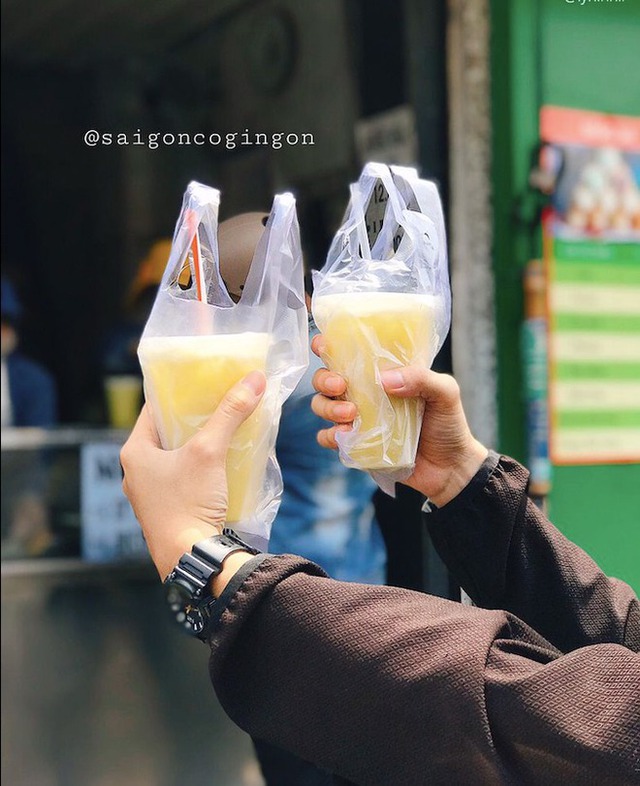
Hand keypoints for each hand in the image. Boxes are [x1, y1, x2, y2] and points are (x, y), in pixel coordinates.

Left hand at [120, 371, 265, 579]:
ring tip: (224, 430)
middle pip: (165, 433)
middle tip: (218, 403)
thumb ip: (230, 413)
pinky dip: (198, 468)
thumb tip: (254, 379)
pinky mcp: (166, 512)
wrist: (191, 558)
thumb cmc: (189, 502)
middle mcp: (135, 473)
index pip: (153, 409)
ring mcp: (149, 495)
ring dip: (197, 445)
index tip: (201, 383)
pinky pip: (181, 479)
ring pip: (175, 458)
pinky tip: (221, 464)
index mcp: (133, 452)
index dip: (177, 393)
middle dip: (192, 419)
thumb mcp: (210, 451)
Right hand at [310, 335, 487, 506]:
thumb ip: (421, 378)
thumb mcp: (445, 392)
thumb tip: (385, 379)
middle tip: (340, 385)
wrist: (451, 467)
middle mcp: (364, 393)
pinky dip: (329, 435)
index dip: (328, 346)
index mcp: (382, 373)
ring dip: (328, 407)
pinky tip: (345, 435)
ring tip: (351, 414)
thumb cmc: (449, 424)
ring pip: (322, 406)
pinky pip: (328, 438)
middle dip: (324, 379)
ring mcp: (358, 419)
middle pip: (325, 379)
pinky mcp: (355, 445)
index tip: (323, 345)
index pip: (349, 353)